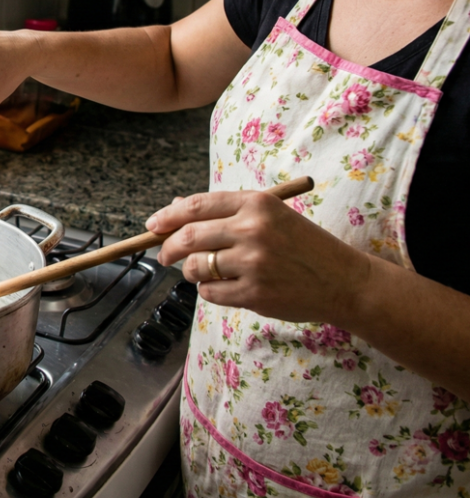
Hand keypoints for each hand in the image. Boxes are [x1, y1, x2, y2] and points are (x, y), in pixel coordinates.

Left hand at [148, 189, 374, 325]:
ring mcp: (254, 263)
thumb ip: (225, 212)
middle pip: (188, 237)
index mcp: (257, 204)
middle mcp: (253, 230)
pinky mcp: (254, 294)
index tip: (152, 226)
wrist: (344, 281)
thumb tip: (175, 208)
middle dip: (168, 249)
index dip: (168, 216)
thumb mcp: (270, 216)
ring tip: (205, 272)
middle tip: (164, 256)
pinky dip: (210, 291)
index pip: (197, 206)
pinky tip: (227, 287)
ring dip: (191, 273)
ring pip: (196, 268)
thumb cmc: (303, 246)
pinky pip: (210, 293)